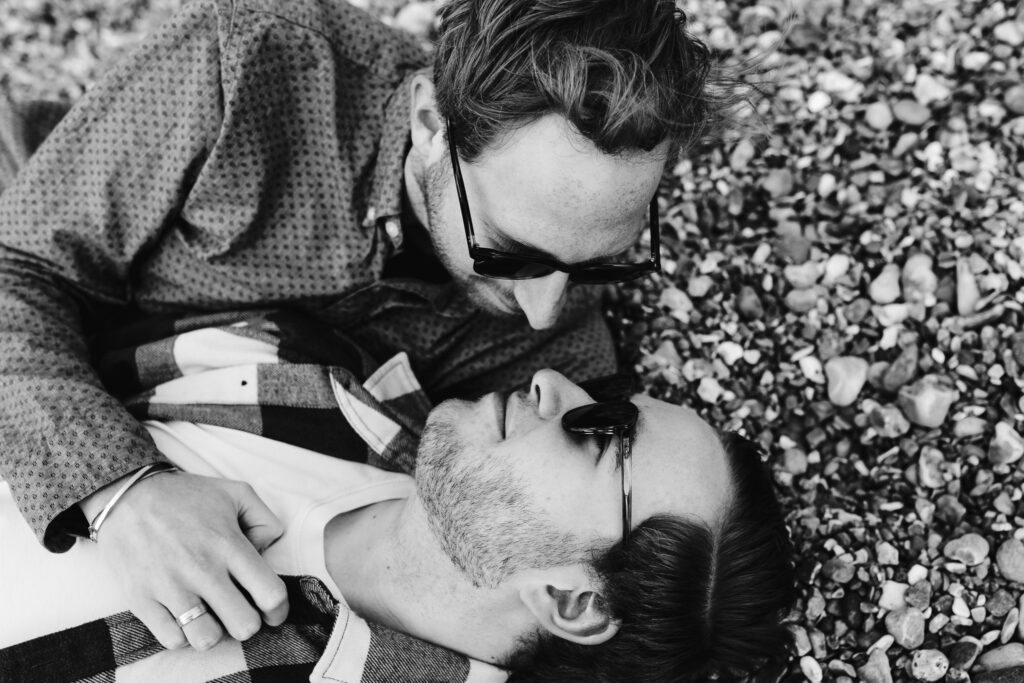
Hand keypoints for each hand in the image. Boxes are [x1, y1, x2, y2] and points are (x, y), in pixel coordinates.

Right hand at [84, 471, 287, 649]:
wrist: (127, 495)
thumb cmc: (186, 495)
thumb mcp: (236, 492)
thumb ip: (265, 520)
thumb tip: (267, 553)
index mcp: (229, 544)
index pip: (270, 594)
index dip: (278, 610)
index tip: (272, 612)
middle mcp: (202, 569)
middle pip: (244, 626)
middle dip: (247, 624)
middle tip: (238, 612)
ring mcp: (170, 587)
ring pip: (206, 639)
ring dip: (213, 632)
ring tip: (209, 616)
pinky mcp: (142, 600)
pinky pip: (172, 640)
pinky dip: (182, 634)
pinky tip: (182, 616)